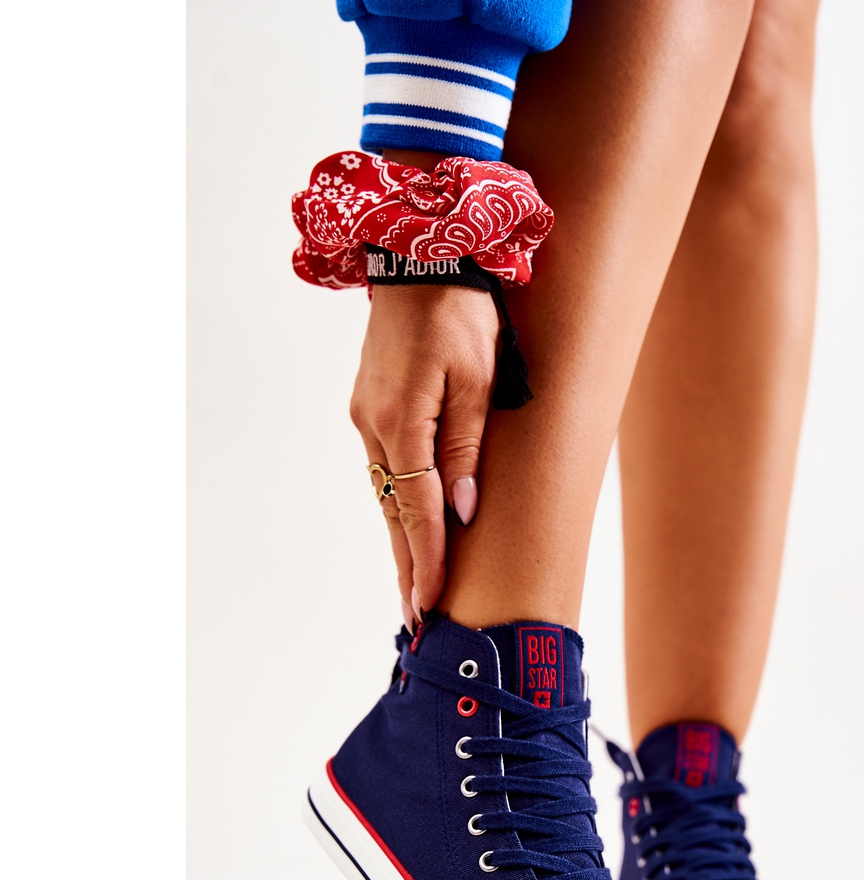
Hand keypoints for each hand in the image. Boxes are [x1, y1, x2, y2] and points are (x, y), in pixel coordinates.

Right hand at [350, 281, 498, 624]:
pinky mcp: (370, 407)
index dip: (427, 561)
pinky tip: (406, 530)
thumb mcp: (479, 379)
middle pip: (393, 513)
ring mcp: (366, 417)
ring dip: (400, 543)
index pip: (417, 510)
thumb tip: (462, 510)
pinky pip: (384, 471)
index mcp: (403, 421)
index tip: (431, 605)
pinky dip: (395, 508)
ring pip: (385, 495)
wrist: (419, 256)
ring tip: (413, 590)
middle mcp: (374, 426)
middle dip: (408, 568)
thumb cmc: (461, 313)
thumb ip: (468, 448)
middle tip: (415, 621)